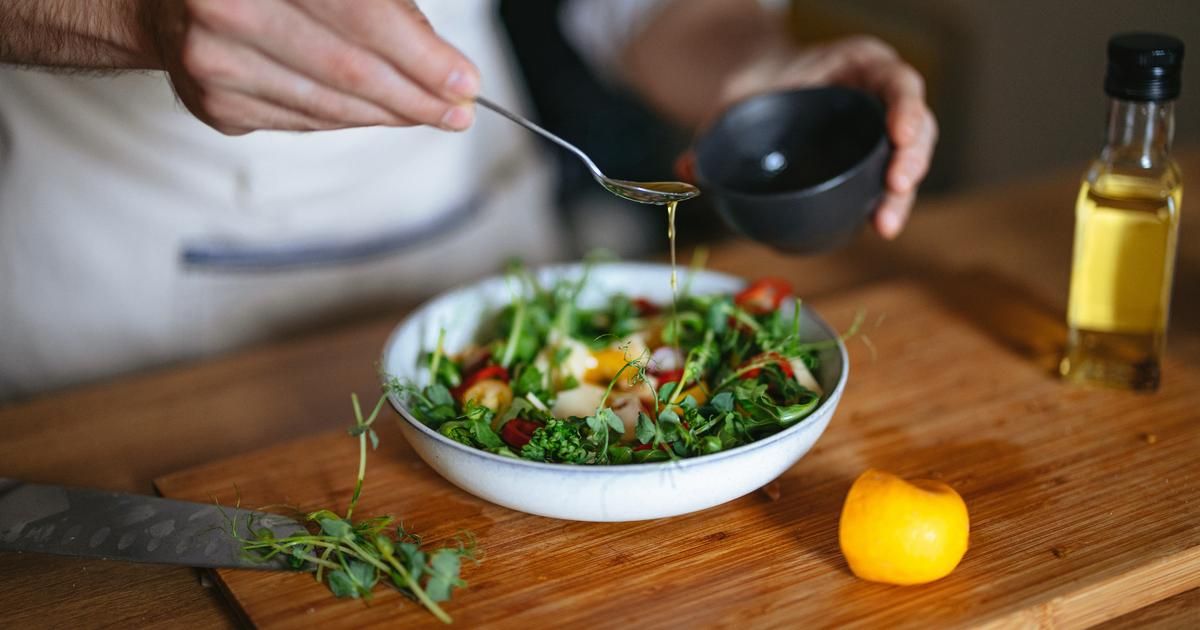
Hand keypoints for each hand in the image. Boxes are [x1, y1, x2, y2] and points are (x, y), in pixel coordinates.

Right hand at [147, 0, 480, 134]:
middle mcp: (228, 8)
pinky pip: (305, 122)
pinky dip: (351, 120)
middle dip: (417, 97)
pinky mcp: (214, 103)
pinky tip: (379, 113)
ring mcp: (214, 61)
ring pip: (330, 105)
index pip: (363, 15)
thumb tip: (442, 63)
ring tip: (430, 113)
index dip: (421, 55)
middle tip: (458, 110)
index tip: (463, 81)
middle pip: (350, 70)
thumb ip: (381, 3)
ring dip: (391, 115)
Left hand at [686, 36, 936, 239]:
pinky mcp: (873, 162)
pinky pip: (889, 181)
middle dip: (912, 156)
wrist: (759, 97)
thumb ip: (714, 130)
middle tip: (896, 184)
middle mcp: (879, 94)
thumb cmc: (759, 92)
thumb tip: (686, 167)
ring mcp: (880, 130)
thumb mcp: (738, 101)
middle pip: (916, 123)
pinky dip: (887, 203)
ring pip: (910, 157)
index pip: (897, 80)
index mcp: (859, 64)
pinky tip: (878, 226)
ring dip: (903, 191)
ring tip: (885, 222)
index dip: (906, 107)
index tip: (898, 134)